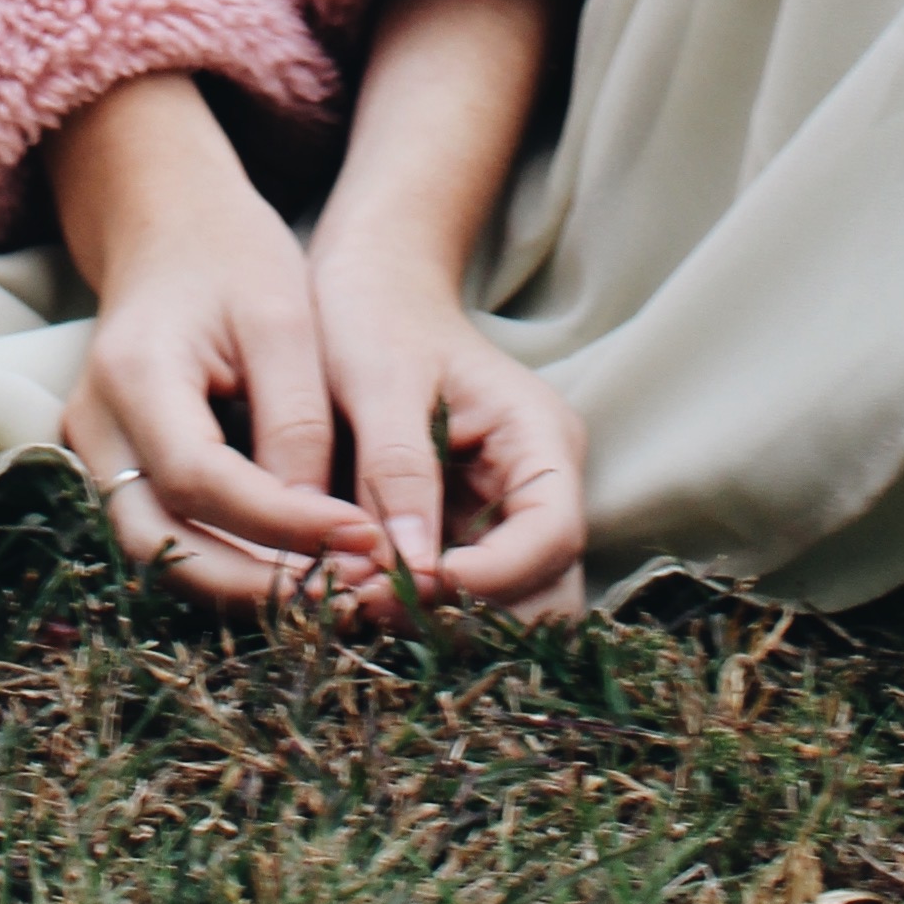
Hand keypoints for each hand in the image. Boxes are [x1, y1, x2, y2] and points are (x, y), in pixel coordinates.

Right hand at [50, 74, 381, 609]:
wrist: (167, 224)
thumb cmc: (231, 256)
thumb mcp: (282, 317)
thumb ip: (297, 421)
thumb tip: (321, 529)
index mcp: (134, 373)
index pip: (200, 479)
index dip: (282, 523)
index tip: (364, 538)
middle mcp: (95, 424)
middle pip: (162, 543)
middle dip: (258, 583)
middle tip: (348, 592)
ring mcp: (93, 451)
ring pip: (159, 554)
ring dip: (243, 586)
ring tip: (332, 589)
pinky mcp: (114, 468)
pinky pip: (165, 536)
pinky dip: (227, 562)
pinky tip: (295, 568)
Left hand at [304, 0, 586, 617]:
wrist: (361, 283)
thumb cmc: (374, 312)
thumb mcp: (381, 380)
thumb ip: (402, 467)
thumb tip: (416, 567)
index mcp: (542, 440)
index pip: (552, 538)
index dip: (493, 579)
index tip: (413, 583)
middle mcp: (536, 488)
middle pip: (541, 592)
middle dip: (463, 614)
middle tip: (368, 605)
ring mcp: (501, 516)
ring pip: (501, 609)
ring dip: (435, 620)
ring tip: (351, 601)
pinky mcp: (458, 532)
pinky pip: (454, 594)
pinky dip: (411, 606)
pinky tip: (350, 592)